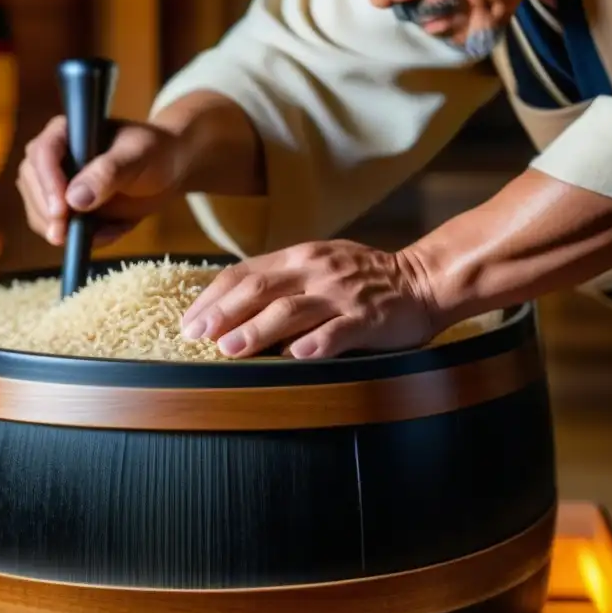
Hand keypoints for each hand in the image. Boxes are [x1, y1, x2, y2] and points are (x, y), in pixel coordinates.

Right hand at [17, 115, 185, 245]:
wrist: (168, 170)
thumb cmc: (155, 152)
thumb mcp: (137, 157)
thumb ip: (109, 173)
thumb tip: (74, 200)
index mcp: (66, 132)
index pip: (42, 154)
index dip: (47, 183)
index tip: (61, 210)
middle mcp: (54, 157)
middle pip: (31, 185)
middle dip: (47, 212)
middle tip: (65, 235)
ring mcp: (58, 185)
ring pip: (39, 211)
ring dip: (63, 230)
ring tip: (106, 232)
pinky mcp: (68, 210)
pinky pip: (60, 230)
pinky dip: (81, 239)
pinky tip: (110, 233)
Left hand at [180, 240, 437, 358]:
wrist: (423, 279)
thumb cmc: (363, 278)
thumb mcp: (317, 265)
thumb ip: (279, 279)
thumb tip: (227, 306)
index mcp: (299, 256)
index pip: (244, 273)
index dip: (213, 297)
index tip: (188, 322)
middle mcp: (316, 270)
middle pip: (260, 289)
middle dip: (224, 313)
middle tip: (197, 337)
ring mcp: (343, 294)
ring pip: (292, 310)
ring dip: (257, 329)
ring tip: (230, 349)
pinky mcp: (369, 318)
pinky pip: (340, 330)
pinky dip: (317, 343)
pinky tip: (297, 356)